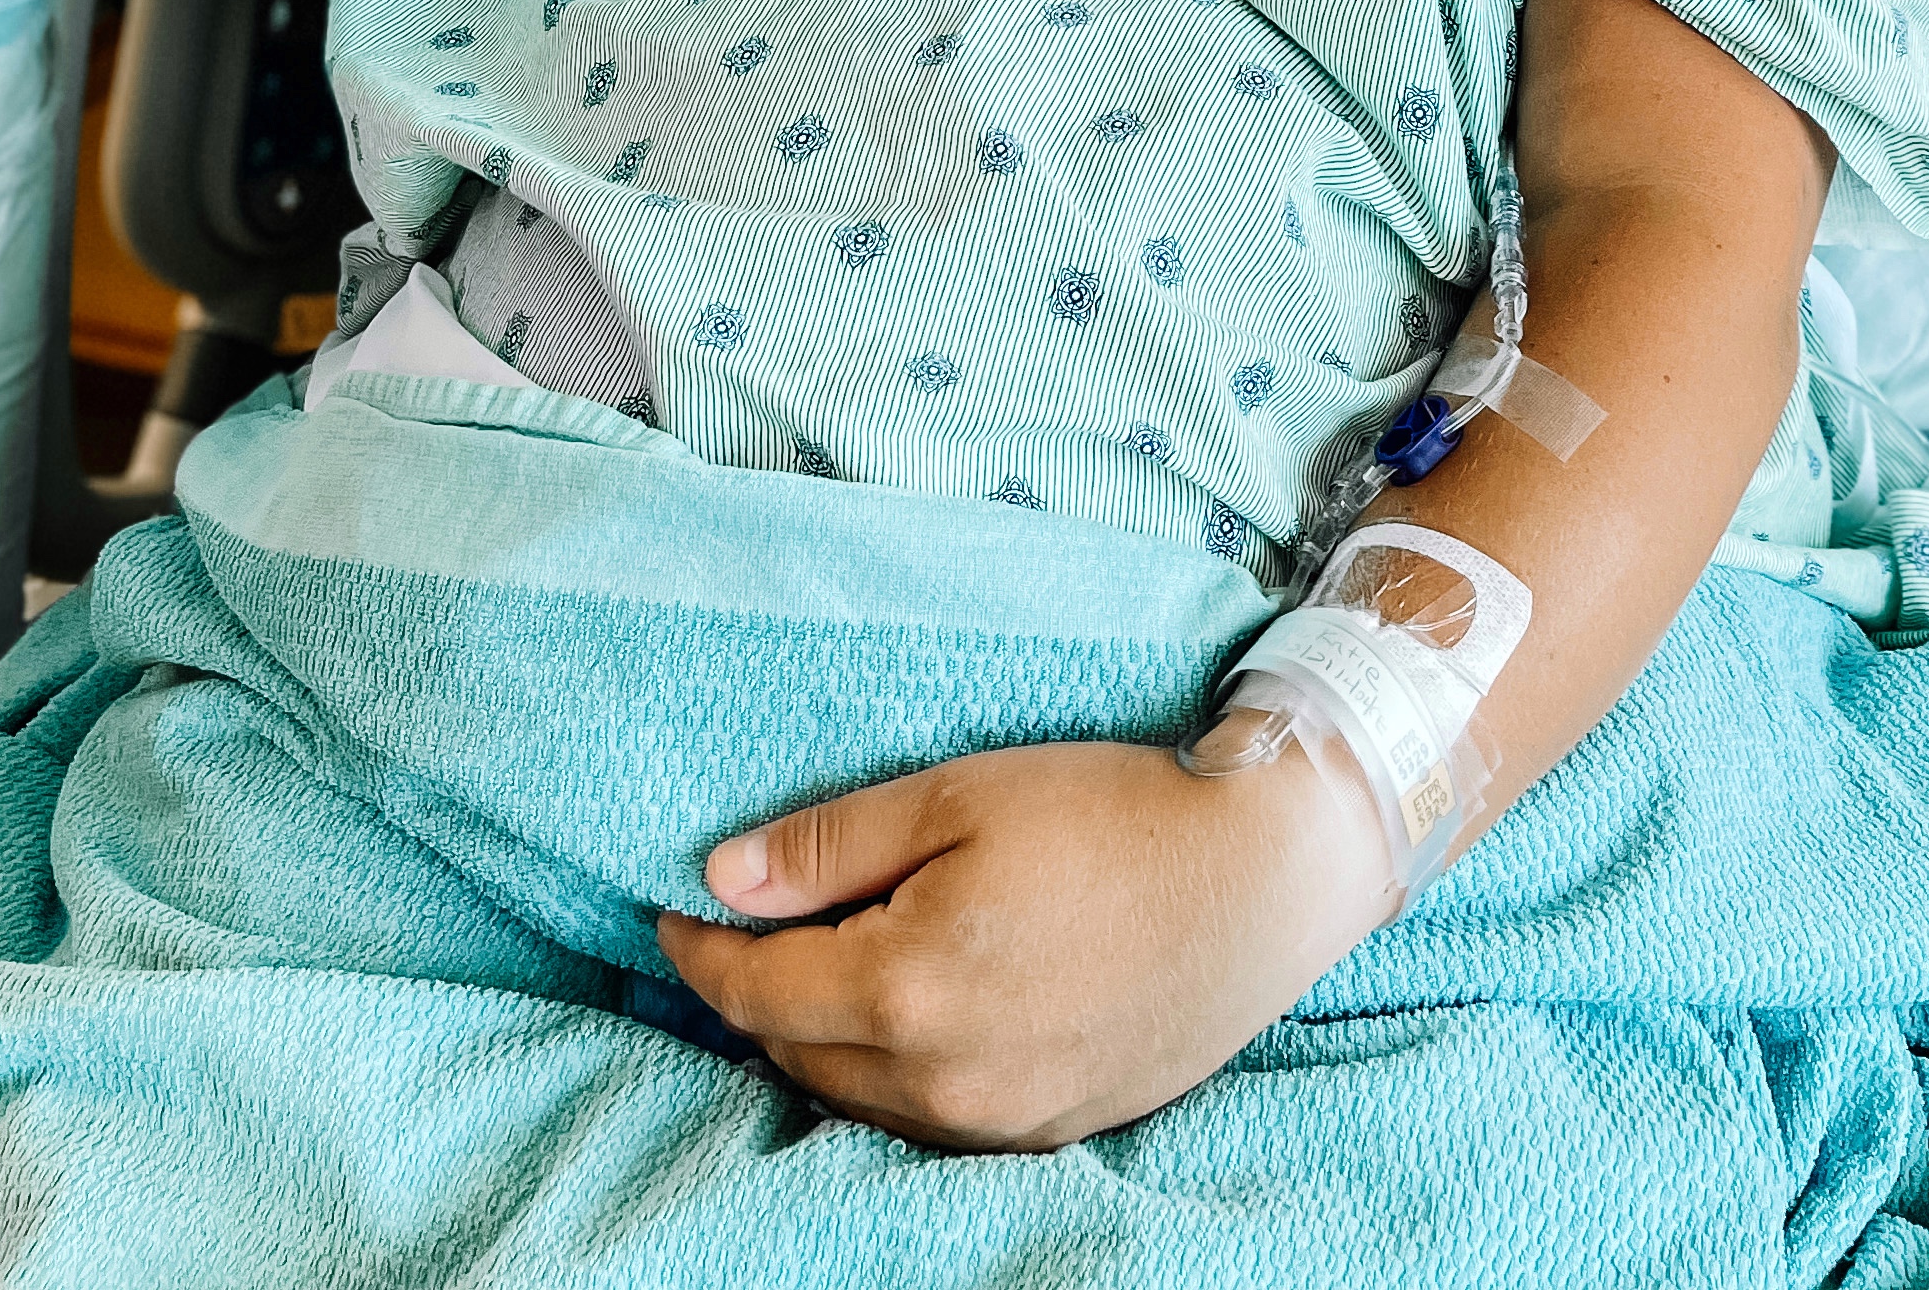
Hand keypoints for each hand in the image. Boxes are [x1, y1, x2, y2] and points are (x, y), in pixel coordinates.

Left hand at [655, 728, 1391, 1150]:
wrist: (1257, 879)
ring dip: (819, 1038)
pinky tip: (904, 1013)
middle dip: (754, 993)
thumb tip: (720, 879)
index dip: (698, 948)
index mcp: (905, 989)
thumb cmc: (1107, 815)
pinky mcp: (1046, 1132)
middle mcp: (940, 1081)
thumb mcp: (957, 796)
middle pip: (794, 1054)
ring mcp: (996, 1121)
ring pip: (857, 1098)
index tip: (671, 905)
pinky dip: (889, 1072)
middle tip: (745, 923)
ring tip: (816, 963)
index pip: (752, 992)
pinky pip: (927, 1120)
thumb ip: (830, 845)